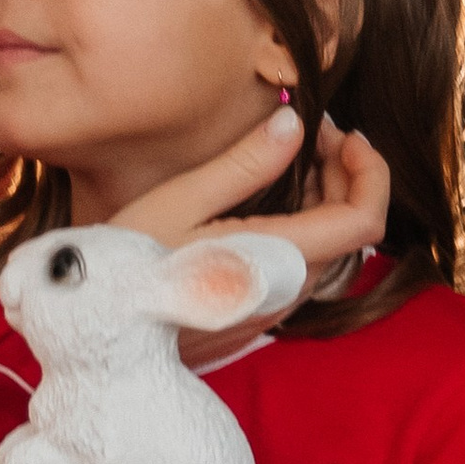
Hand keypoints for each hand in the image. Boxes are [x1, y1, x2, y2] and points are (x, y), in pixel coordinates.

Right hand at [117, 111, 390, 364]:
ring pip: (325, 248)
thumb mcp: (180, 201)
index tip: (344, 133)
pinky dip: (297, 224)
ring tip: (280, 158)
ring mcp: (272, 310)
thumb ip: (246, 164)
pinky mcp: (252, 317)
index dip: (370, 172)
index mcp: (278, 260)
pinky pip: (297, 266)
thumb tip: (294, 125)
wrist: (94, 338)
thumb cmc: (127, 266)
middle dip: (341, 173)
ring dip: (319, 198)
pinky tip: (260, 199)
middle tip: (304, 131)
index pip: (365, 221)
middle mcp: (287, 292)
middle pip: (350, 230)